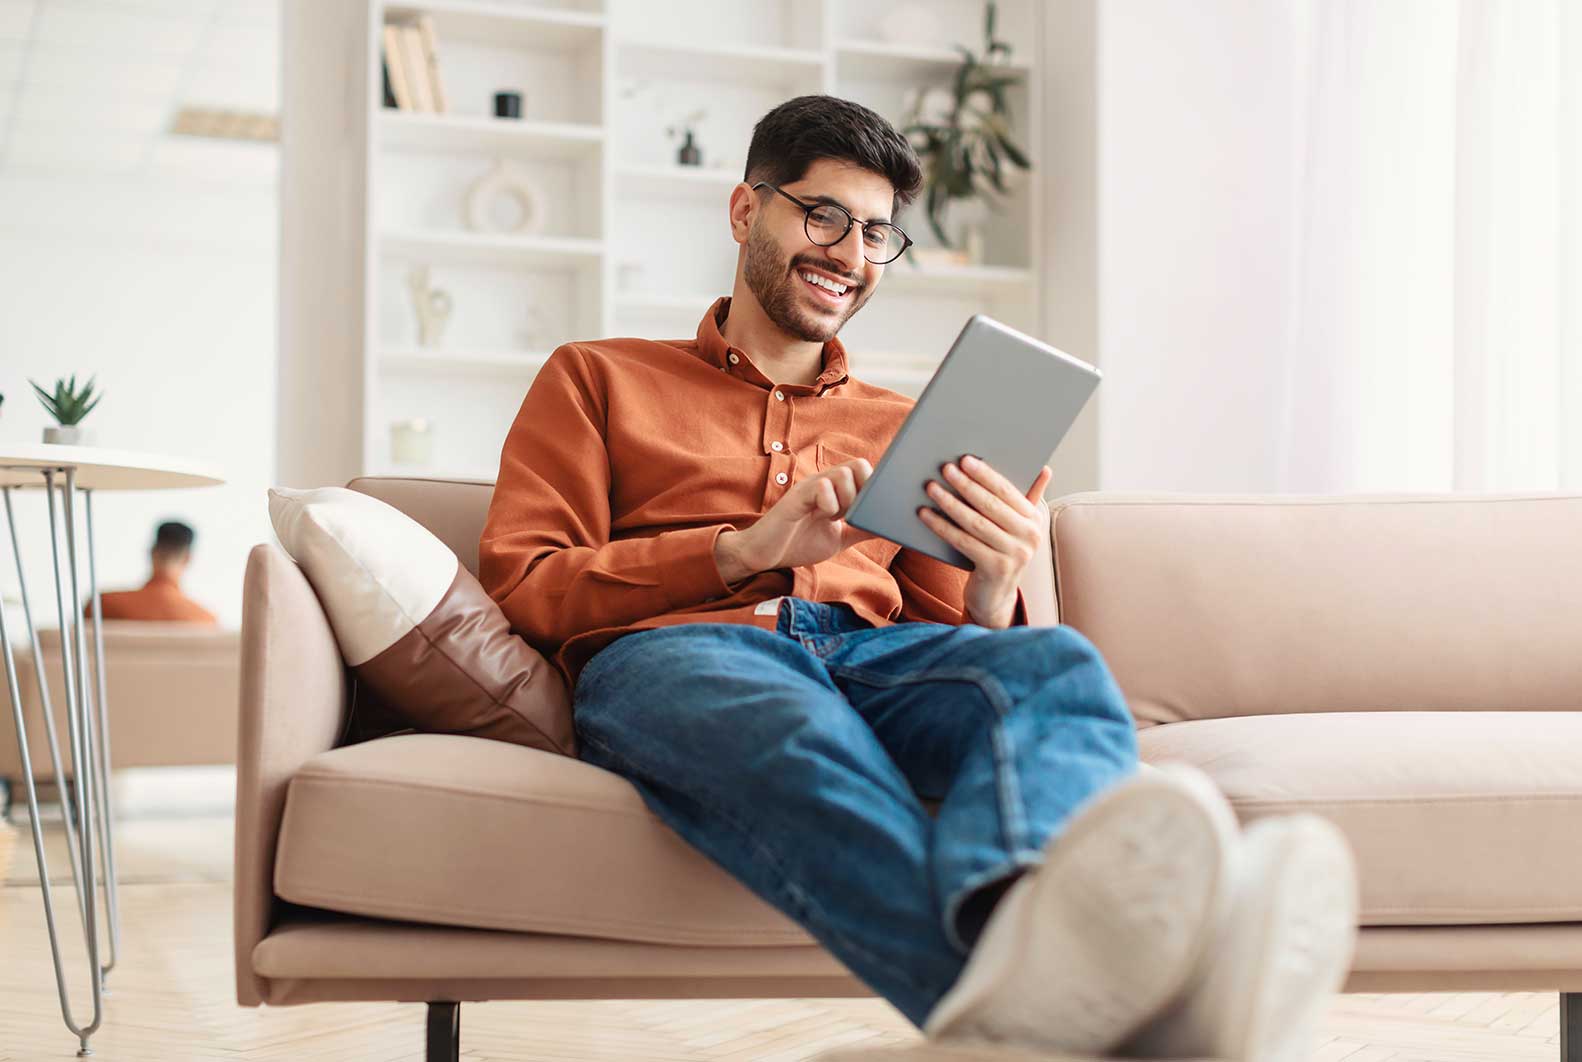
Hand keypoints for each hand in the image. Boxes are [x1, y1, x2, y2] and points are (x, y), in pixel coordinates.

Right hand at [720, 458, 880, 579]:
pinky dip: (830, 504)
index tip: (870, 510)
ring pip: (843, 473)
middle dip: (863, 492)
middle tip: (851, 515)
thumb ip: (862, 529)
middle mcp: (824, 482)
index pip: (864, 470)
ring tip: (835, 518)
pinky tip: (823, 518)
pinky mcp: (796, 497)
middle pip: (859, 465)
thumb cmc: (799, 543)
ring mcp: (809, 487)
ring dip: (847, 499)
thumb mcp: (840, 538)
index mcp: (835, 489)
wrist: (765, 556)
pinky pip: (821, 487)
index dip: (873, 487)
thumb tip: (889, 526)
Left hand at [919, 455, 1052, 627]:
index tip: (965, 460)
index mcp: (1035, 519)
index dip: (985, 474)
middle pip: (991, 505)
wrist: (996, 595)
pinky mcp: (996, 569)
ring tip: (931, 488)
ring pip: (975, 522)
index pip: (1007, 491)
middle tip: (944, 469)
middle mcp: (1030, 536)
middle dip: (965, 484)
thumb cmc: (1001, 552)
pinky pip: (963, 542)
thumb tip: (1045, 469)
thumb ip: (1028, 498)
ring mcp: (1015, 554)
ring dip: (950, 503)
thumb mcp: (1017, 526)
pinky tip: (926, 515)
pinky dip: (942, 527)